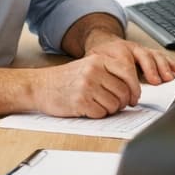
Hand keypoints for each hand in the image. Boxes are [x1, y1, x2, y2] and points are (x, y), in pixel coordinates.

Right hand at [32, 37, 174, 118]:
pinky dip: (98, 114)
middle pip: (123, 91)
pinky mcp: (80, 102)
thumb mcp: (88, 66)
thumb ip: (109, 72)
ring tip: (100, 105)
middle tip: (117, 105)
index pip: (128, 72)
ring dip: (110, 109)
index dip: (135, 88)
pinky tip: (90, 109)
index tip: (134, 97)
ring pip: (114, 104)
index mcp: (98, 60)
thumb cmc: (65, 79)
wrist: (39, 86)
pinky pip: (101, 113)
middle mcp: (94, 71)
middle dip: (123, 102)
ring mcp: (86, 86)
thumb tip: (133, 89)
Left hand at [84, 33, 174, 91]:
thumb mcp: (94, 66)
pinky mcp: (148, 52)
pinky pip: (160, 55)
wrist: (102, 44)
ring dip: (164, 67)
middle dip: (152, 70)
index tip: (134, 96)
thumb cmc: (99, 58)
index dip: (132, 82)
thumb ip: (101, 78)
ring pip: (154, 55)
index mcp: (116, 51)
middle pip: (144, 57)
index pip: (127, 66)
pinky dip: (169, 62)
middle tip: (157, 82)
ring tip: (169, 78)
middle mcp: (130, 48)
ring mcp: (140, 49)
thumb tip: (104, 96)